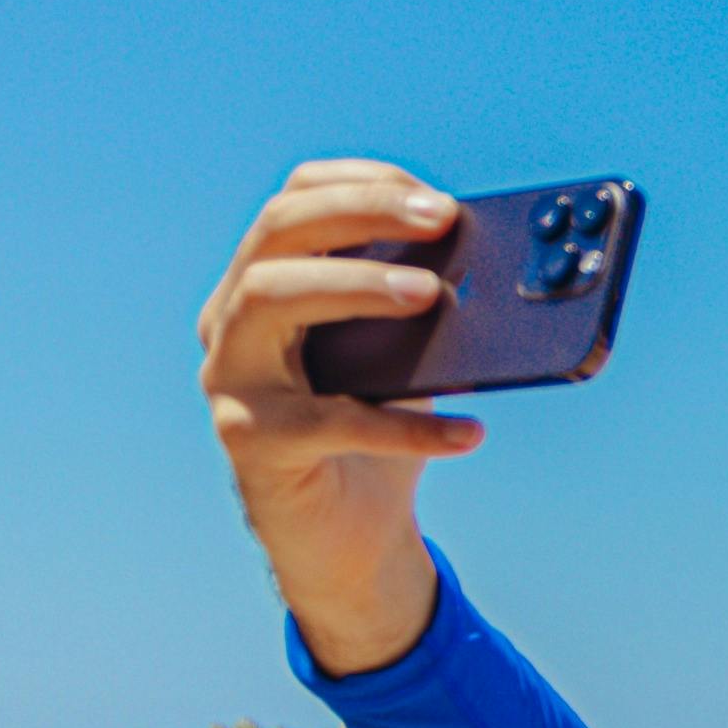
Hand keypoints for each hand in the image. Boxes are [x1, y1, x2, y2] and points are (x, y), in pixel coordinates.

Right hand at [197, 160, 485, 671]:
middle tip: (441, 222)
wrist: (348, 543)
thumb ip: (423, 309)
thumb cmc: (375, 434)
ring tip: (433, 295)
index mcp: (263, 287)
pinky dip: (410, 428)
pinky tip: (470, 431)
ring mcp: (231, 380)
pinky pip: (331, 422)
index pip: (292, 202)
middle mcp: (230, 323)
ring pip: (270, 297)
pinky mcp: (251, 442)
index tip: (430, 195)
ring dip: (354, 284)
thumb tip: (496, 264)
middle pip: (277, 234)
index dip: (357, 183)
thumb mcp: (403, 360)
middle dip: (360, 213)